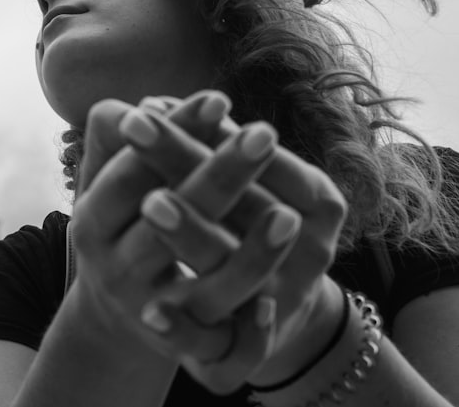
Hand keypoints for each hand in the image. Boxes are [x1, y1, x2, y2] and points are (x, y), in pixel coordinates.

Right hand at [68, 93, 279, 358]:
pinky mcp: (183, 350)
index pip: (133, 171)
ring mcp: (148, 310)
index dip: (176, 135)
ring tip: (288, 218)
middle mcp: (114, 266)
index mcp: (92, 219)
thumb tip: (156, 104)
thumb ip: (122, 139)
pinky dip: (243, 330)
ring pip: (202, 286)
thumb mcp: (108, 183)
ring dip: (246, 255)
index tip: (219, 100)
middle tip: (265, 133)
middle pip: (170, 219)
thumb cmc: (122, 224)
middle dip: (219, 176)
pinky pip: (216, 345)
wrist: (118, 313)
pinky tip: (270, 307)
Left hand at [119, 98, 347, 391]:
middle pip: (248, 206)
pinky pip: (224, 347)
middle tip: (139, 127)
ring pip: (236, 272)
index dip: (204, 131)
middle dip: (200, 167)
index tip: (149, 105)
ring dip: (194, 235)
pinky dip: (186, 331)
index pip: (262, 159)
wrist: (266, 314)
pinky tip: (152, 314)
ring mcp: (285, 304)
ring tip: (151, 203)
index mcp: (318, 201)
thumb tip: (149, 106)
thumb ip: (206, 142)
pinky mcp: (250, 353)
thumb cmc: (245, 223)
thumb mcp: (242, 184)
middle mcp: (312, 251)